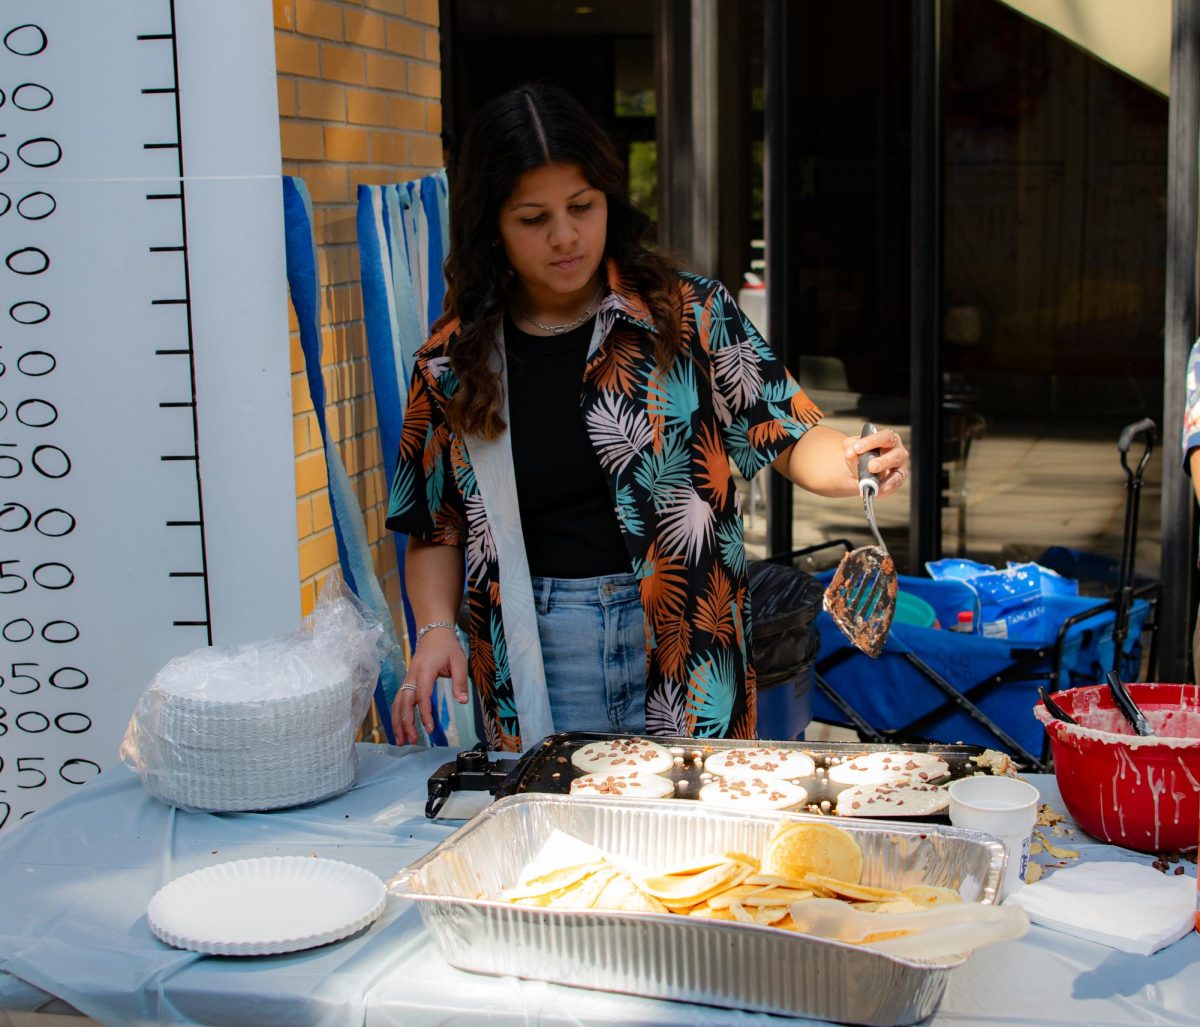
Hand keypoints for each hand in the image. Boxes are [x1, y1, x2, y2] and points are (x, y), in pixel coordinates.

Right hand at [392, 625, 468, 744]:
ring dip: (397, 722)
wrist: (433, 633)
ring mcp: (407, 679)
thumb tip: (462, 701)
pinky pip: (399, 700)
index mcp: (425, 671)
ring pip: (397, 703)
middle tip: (411, 741)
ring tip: (400, 740)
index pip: (422, 696)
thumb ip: (460, 681)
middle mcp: (412, 676)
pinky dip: (397, 715)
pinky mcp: (407, 682)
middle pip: (404, 702)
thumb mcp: (459, 661)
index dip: (424, 713)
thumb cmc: (447, 647)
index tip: (429, 728)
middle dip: (405, 723)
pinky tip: (400, 728)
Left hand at [843, 427, 908, 497]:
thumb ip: (850, 447)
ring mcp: (900, 466)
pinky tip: (875, 491)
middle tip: (870, 466)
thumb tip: (850, 452)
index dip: (871, 442)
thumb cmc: (861, 455)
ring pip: (897, 472)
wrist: (860, 470)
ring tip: (871, 482)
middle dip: (883, 462)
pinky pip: (894, 485)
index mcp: (888, 438)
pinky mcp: (899, 479)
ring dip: (885, 481)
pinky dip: (884, 489)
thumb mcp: (853, 448)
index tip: (856, 448)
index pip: (884, 437)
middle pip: (895, 454)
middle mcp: (898, 450)